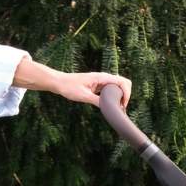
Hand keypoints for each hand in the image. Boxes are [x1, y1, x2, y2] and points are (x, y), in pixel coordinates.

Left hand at [13, 57, 132, 108]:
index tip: (123, 105)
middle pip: (123, 83)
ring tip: (118, 108)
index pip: (122, 82)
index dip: (127, 93)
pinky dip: (115, 97)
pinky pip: (111, 90)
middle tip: (122, 107)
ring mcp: (101, 81)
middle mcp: (103, 78)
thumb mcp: (83, 96)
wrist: (59, 82)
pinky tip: (111, 106)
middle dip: (126, 94)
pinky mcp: (98, 86)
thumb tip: (109, 108)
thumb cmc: (69, 87)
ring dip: (121, 96)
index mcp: (101, 77)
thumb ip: (97, 101)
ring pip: (118, 87)